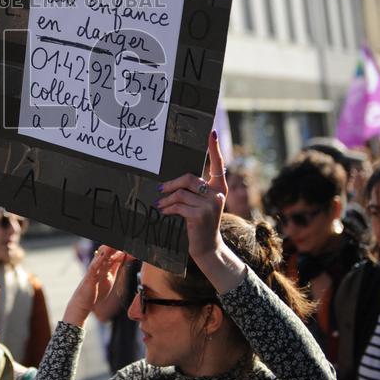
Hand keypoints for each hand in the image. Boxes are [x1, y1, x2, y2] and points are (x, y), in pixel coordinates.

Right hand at [63, 246, 125, 327]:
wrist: (83, 303)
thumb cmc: (96, 291)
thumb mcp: (110, 277)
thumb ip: (115, 267)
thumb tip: (124, 257)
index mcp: (106, 266)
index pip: (115, 253)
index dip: (122, 249)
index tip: (132, 244)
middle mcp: (100, 265)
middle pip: (108, 252)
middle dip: (116, 246)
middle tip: (126, 241)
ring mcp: (94, 270)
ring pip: (101, 256)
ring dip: (108, 249)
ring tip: (114, 243)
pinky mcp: (89, 276)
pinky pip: (94, 266)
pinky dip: (99, 259)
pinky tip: (104, 254)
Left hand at [155, 130, 227, 261]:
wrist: (207, 247)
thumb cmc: (199, 223)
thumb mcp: (200, 204)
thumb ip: (193, 190)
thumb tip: (171, 179)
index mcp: (219, 187)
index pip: (218, 164)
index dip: (214, 148)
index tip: (211, 131)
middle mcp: (218, 194)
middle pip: (190, 178)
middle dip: (172, 184)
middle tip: (160, 189)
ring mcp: (211, 204)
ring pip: (181, 193)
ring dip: (167, 199)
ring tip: (160, 205)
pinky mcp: (201, 214)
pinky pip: (178, 205)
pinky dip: (169, 209)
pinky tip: (164, 212)